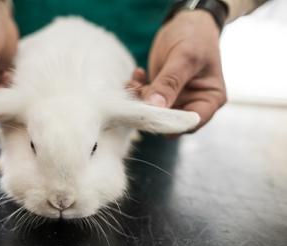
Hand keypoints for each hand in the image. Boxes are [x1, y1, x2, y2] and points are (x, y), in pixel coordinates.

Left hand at [132, 10, 226, 130]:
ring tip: (135, 82)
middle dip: (151, 110)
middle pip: (169, 120)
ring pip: (153, 111)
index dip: (170, 123)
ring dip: (140, 99)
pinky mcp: (161, 94)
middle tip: (138, 93)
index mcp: (210, 99)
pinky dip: (137, 89)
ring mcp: (176, 99)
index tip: (150, 113)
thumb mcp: (184, 57)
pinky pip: (145, 99)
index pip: (191, 123)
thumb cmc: (195, 36)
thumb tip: (155, 107)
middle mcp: (193, 103)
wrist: (187, 22)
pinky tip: (138, 74)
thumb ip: (170, 83)